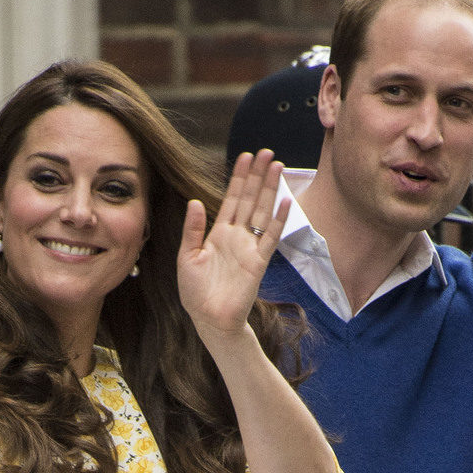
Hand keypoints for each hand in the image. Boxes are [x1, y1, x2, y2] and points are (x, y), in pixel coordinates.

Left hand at [176, 149, 291, 343]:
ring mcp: (249, 248)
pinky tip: (285, 201)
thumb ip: (192, 229)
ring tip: (277, 166)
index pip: (231, 198)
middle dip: (258, 175)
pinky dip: (278, 220)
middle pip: (250, 199)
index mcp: (218, 233)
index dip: (238, 177)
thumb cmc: (195, 293)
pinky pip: (271, 238)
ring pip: (262, 212)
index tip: (245, 156)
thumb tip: (194, 201)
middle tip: (266, 152)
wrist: (209, 320)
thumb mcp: (187, 257)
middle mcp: (236, 236)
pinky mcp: (259, 262)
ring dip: (270, 189)